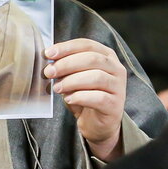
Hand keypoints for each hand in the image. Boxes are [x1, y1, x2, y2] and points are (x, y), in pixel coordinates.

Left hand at [44, 39, 126, 161]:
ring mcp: (118, 87)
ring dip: (72, 81)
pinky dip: (81, 97)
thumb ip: (66, 68)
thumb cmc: (85, 96)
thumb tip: (50, 63)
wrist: (97, 124)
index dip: (67, 47)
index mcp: (107, 56)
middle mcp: (116, 69)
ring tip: (57, 88)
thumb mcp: (74, 78)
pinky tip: (69, 99)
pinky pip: (99, 98)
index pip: (87, 45)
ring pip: (96, 77)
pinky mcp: (115, 105)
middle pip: (92, 59)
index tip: (49, 53)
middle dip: (67, 64)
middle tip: (49, 72)